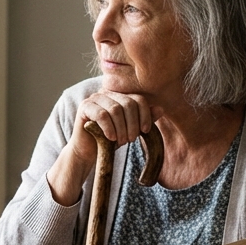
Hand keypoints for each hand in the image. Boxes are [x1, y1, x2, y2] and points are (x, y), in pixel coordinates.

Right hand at [47, 92, 161, 204]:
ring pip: (116, 109)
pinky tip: (110, 138)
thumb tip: (161, 109)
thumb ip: (144, 119)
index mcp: (120, 95)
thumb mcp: (131, 130)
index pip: (139, 99)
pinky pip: (101, 115)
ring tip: (120, 141)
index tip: (145, 131)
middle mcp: (107, 92)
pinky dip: (109, 128)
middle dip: (132, 124)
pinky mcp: (85, 107)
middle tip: (130, 140)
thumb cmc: (110, 140)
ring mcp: (94, 98)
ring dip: (121, 129)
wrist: (89, 152)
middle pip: (128, 103)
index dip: (145, 115)